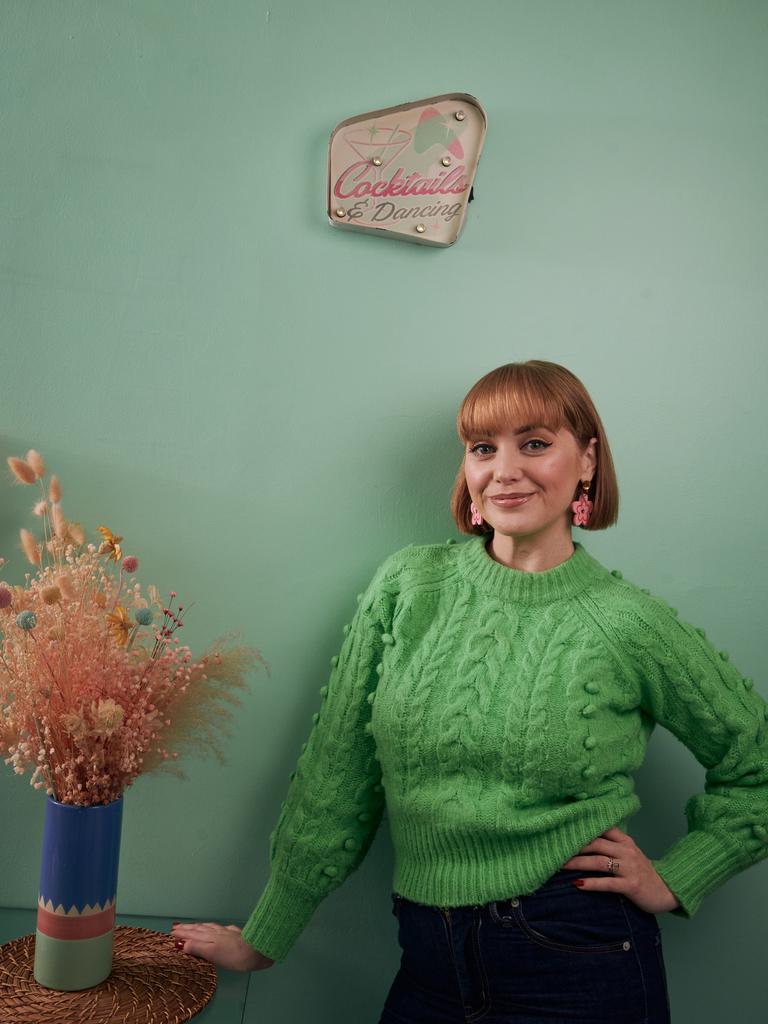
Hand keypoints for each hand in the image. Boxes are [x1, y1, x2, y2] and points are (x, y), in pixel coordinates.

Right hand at [170, 922, 275, 971]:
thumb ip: (198, 947)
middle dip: (188, 928)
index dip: (182, 933)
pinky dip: (214, 928)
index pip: (192, 934)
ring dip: (199, 927)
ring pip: (209, 927)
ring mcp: (226, 932)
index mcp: (209, 937)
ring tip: (192, 926)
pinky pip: (220, 928)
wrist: (257, 950)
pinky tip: (217, 928)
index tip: (172, 932)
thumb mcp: (212, 953)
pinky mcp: (236, 934)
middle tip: (177, 927)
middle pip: (199, 929)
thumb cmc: (234, 955)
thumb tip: (182, 944)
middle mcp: (216, 932)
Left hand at [560, 826, 680, 913]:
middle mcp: (626, 850)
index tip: (561, 829)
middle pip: (595, 844)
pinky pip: (608, 883)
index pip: (600, 828)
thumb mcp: (628, 853)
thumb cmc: (641, 871)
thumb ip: (610, 844)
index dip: (581, 828)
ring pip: (598, 862)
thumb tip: (582, 839)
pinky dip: (592, 883)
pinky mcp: (631, 885)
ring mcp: (629, 868)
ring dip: (577, 864)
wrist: (666, 890)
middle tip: (554, 849)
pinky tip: (578, 884)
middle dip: (573, 847)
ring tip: (559, 866)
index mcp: (624, 840)